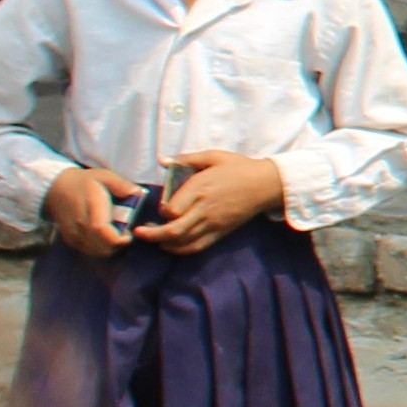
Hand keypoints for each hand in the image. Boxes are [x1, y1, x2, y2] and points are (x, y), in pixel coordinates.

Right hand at [46, 168, 137, 258]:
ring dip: (110, 248)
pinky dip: (101, 249)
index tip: (129, 235)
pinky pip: (89, 251)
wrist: (56, 189)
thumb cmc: (85, 182)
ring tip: (116, 235)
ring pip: (96, 252)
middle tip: (126, 234)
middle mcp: (79, 224)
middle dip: (118, 245)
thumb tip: (137, 193)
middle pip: (100, 246)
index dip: (117, 238)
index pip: (101, 230)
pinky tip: (106, 238)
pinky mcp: (70, 241)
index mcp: (90, 206)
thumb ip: (122, 185)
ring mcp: (73, 234)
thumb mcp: (105, 176)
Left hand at [147, 151, 288, 251]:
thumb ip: (186, 159)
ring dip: (163, 243)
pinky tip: (170, 246)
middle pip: (173, 230)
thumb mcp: (213, 156)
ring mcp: (213, 223)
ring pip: (182, 242)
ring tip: (153, 239)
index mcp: (201, 188)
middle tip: (139, 233)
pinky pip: (197, 247)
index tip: (160, 206)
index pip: (171, 209)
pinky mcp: (220, 232)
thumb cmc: (239, 167)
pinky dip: (180, 250)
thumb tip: (161, 161)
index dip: (161, 211)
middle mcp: (205, 209)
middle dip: (152, 235)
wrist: (267, 184)